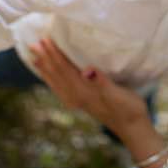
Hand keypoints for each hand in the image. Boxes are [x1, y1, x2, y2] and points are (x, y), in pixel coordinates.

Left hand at [30, 38, 149, 138]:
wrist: (133, 127)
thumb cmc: (129, 109)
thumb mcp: (118, 94)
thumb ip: (102, 82)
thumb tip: (87, 71)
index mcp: (84, 92)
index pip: (64, 70)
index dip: (54, 55)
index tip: (45, 40)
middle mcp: (77, 97)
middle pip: (57, 75)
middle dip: (45, 59)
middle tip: (33, 44)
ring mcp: (78, 101)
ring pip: (56, 82)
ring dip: (46, 69)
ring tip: (35, 58)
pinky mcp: (82, 103)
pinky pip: (61, 89)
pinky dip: (52, 81)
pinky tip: (51, 77)